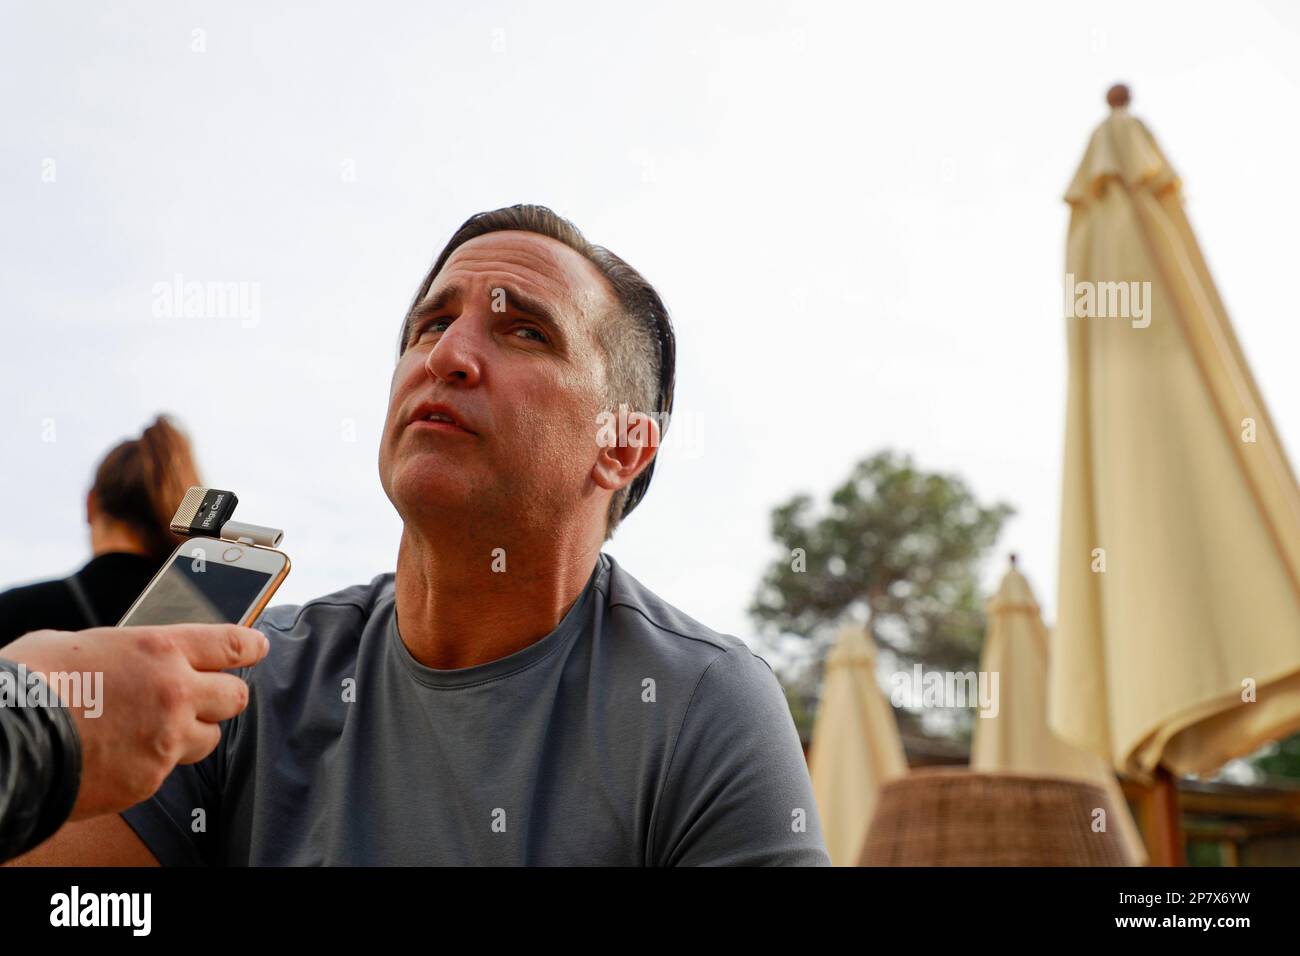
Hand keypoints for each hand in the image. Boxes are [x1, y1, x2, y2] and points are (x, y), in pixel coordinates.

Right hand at [0, 623, 269, 818]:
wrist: (5, 745)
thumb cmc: (29, 684)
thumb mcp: (79, 645)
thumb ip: (121, 651)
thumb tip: (128, 658)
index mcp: (160, 650)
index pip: (232, 645)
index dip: (251, 646)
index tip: (258, 647)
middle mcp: (175, 694)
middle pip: (235, 697)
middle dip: (224, 695)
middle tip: (207, 696)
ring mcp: (166, 741)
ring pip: (208, 739)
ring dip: (191, 733)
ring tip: (156, 729)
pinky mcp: (149, 781)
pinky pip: (168, 770)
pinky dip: (153, 763)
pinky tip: (122, 756)